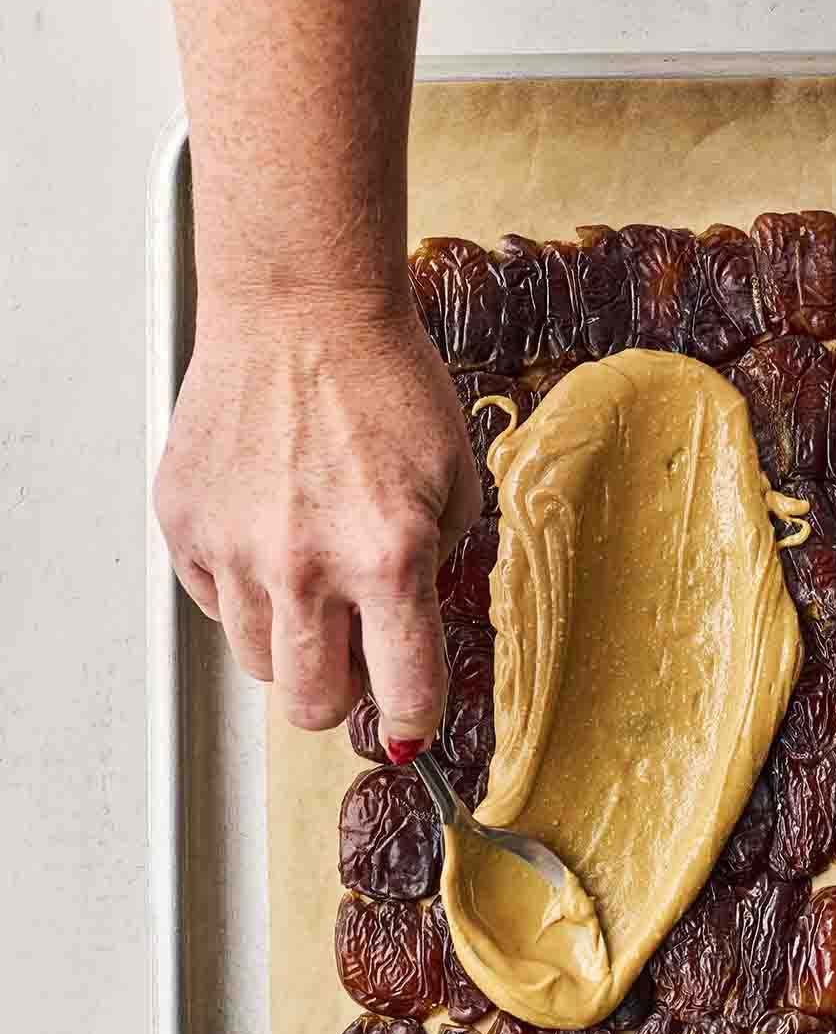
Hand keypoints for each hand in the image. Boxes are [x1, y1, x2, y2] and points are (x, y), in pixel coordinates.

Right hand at [154, 292, 481, 743]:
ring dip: (291, 644)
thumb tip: (409, 635)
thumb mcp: (453, 482)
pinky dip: (244, 592)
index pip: (404, 692)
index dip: (414, 720)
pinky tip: (267, 538)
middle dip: (343, 695)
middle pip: (314, 705)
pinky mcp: (184, 524)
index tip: (413, 723)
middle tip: (355, 657)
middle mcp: (304, 565)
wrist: (302, 310)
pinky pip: (214, 603)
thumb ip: (435, 571)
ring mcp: (235, 547)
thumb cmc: (383, 382)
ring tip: (310, 583)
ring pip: (259, 664)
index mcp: (388, 558)